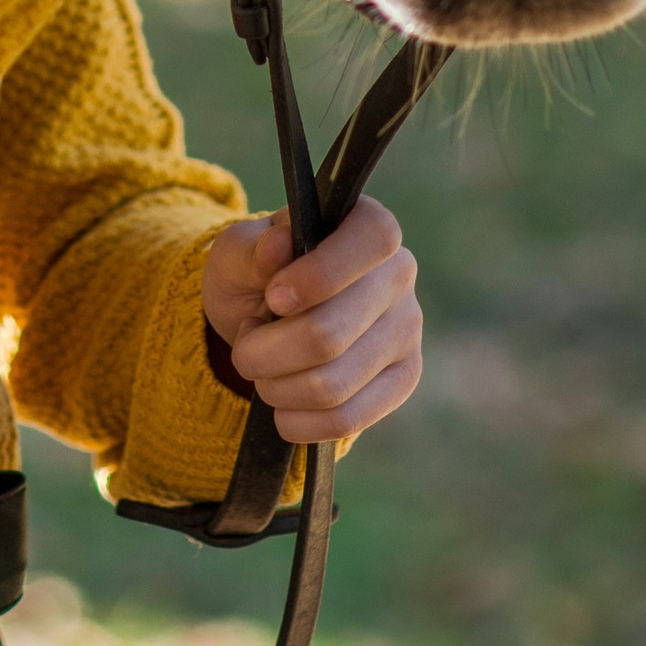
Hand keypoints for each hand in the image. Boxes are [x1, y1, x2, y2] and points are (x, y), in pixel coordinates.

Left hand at [200, 194, 421, 444]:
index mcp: (368, 225)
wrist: (268, 316)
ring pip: (333, 385)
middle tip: (246, 341)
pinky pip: (347, 420)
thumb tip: (276, 247)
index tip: (273, 298)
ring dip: (275, 387)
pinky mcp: (403, 380)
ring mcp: (407, 330)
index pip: (372, 240)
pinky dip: (297, 420)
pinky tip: (280, 402)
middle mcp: (400, 274)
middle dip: (265, 350)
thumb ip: (251, 249)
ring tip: (261, 366)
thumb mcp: (238, 252)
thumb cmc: (257, 273)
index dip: (320, 275)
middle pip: (330, 334)